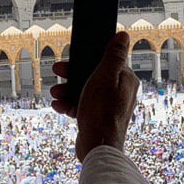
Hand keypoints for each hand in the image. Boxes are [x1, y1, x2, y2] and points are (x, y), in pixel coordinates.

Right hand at [49, 31, 138, 161]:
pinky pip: (82, 106)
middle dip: (72, 76)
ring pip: (85, 92)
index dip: (86, 60)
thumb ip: (113, 55)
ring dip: (68, 91)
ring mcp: (109, 106)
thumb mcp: (105, 77)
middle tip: (58, 74)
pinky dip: (70, 105)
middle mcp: (120, 92)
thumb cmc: (103, 112)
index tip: (70, 60)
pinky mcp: (98, 118)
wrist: (97, 147)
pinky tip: (60, 106)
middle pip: (92, 76)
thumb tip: (123, 36)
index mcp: (126, 80)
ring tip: (57, 95)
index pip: (105, 62)